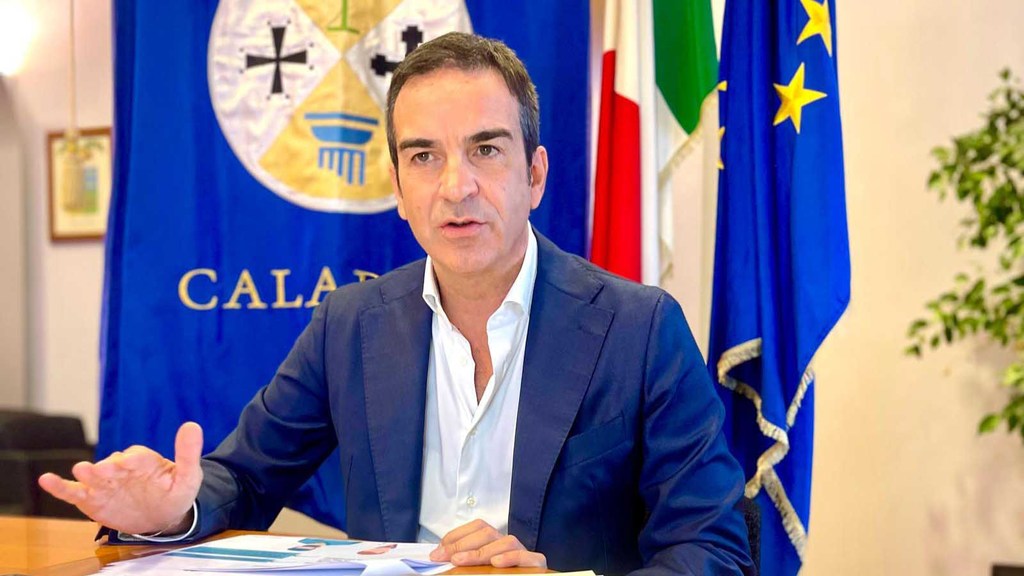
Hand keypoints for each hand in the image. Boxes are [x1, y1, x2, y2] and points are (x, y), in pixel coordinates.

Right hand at [37, 422, 203, 534]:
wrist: (161, 516)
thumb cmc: (174, 493)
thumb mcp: (187, 476)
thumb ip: (187, 454)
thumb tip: (193, 425)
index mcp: (144, 461)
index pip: (138, 457)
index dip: (134, 459)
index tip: (128, 462)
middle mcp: (121, 468)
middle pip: (113, 465)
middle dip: (108, 468)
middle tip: (102, 470)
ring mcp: (105, 483)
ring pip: (92, 477)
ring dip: (86, 474)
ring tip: (80, 471)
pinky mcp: (91, 498)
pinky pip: (73, 492)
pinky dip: (60, 487)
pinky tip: (46, 480)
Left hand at [429, 519, 546, 567]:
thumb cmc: (495, 575)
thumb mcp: (475, 568)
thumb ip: (462, 562)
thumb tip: (438, 555)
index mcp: (494, 543)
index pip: (477, 527)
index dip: (457, 535)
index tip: (438, 551)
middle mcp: (508, 545)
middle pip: (488, 533)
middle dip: (462, 544)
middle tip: (444, 557)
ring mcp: (524, 553)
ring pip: (507, 542)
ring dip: (481, 551)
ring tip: (461, 561)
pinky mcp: (537, 564)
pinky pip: (526, 556)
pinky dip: (510, 557)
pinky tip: (495, 563)